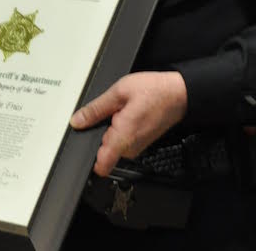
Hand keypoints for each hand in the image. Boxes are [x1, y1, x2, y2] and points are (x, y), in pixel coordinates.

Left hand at [70, 71, 187, 176]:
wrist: (178, 94)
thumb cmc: (154, 91)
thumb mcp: (119, 92)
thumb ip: (95, 109)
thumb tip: (77, 121)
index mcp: (123, 137)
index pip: (101, 165)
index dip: (88, 156)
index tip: (82, 142)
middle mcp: (130, 147)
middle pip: (103, 151)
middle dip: (98, 133)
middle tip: (105, 113)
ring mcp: (136, 146)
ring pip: (112, 145)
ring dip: (109, 130)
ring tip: (117, 110)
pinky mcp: (140, 142)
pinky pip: (122, 141)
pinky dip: (119, 129)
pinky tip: (124, 113)